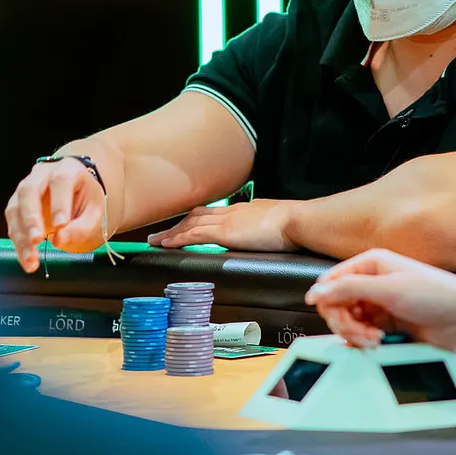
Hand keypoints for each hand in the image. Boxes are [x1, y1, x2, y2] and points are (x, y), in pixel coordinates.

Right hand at [3, 157, 106, 272]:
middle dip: (31, 217)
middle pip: (29, 191)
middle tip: (36, 240)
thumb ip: (81, 226)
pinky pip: (12, 224)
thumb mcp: (94, 211)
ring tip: (31, 259)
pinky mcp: (16, 205)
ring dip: (21, 237)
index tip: (60, 226)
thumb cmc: (85, 198)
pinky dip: (18, 244)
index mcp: (66, 170)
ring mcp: (25, 189)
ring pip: (15, 209)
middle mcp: (41, 175)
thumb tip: (60, 239)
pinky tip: (27, 259)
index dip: (58, 204)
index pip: (60, 182)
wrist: (74, 190)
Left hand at [146, 198, 298, 251]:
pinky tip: (166, 244)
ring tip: (156, 240)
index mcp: (244, 209)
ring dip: (171, 232)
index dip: (197, 219)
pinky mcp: (225, 233)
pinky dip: (177, 238)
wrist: (299, 220)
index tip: (186, 224)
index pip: (214, 213)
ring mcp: (226, 221)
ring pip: (190, 224)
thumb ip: (267, 227)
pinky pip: (193, 235)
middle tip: (162, 233)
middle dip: (179, 224)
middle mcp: (231, 212)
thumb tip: (269, 233)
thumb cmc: (296, 223)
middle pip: (197, 216)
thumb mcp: (277, 223)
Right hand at [302, 249, 455, 349]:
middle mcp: (371, 282)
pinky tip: (380, 343)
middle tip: (362, 333)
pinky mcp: (386, 325)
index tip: (330, 315)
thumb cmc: (435, 294)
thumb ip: (349, 289)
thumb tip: (315, 292)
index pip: (331, 281)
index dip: (326, 299)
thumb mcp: (389, 289)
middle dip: (345, 322)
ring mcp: (378, 305)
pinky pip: (362, 334)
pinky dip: (366, 341)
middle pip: (336, 304)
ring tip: (375, 340)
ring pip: (347, 322)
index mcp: (370, 264)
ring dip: (356, 334)